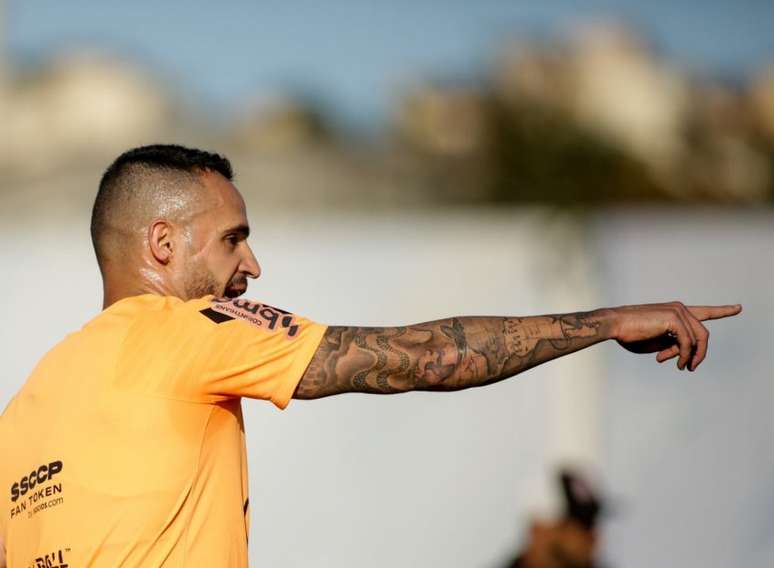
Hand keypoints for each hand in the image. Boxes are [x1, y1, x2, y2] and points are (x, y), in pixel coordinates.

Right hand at [608, 302, 741, 370]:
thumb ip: (673, 346)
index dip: (722, 311)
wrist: (615, 326)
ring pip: (698, 339)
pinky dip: (685, 355)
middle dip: (700, 353)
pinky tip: (678, 363)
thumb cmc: (630, 334)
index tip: (738, 308)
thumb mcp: (657, 343)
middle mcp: (680, 308)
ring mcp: (678, 311)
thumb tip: (685, 356)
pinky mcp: (674, 319)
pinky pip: (688, 342)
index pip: (704, 311)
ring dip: (692, 357)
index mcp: (675, 311)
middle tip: (690, 368)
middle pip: (703, 334)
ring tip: (683, 367)